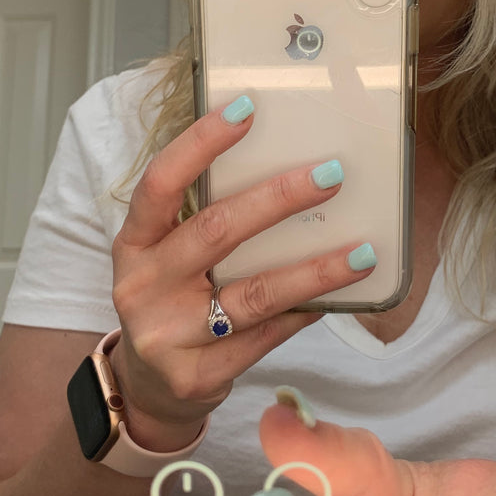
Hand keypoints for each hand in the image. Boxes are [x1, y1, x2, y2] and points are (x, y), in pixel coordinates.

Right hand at [108, 98, 375, 451]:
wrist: (149, 387)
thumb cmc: (173, 301)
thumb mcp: (170, 256)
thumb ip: (208, 218)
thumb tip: (289, 167)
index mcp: (133, 242)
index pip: (162, 181)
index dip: (201, 142)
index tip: (247, 108)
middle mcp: (142, 285)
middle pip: (217, 232)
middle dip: (279, 199)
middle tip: (330, 176)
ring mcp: (168, 334)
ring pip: (255, 293)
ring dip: (315, 269)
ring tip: (361, 251)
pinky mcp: (198, 375)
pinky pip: (267, 336)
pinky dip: (305, 311)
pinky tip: (337, 297)